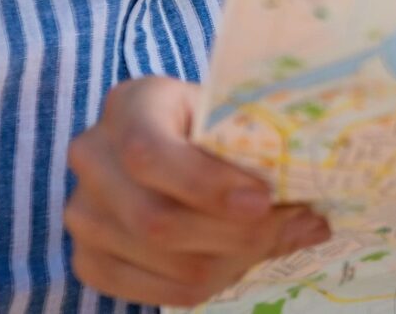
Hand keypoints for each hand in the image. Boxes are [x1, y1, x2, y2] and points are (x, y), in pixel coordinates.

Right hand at [65, 76, 328, 305]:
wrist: (174, 137)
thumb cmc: (216, 120)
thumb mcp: (236, 116)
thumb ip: (267, 155)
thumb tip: (314, 220)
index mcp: (130, 104)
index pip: (149, 154)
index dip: (206, 185)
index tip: (263, 199)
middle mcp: (92, 156)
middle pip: (156, 220)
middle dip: (235, 234)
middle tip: (293, 224)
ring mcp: (82, 212)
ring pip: (162, 261)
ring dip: (231, 261)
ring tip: (271, 240)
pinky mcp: (88, 258)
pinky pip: (152, 291)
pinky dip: (206, 284)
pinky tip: (237, 260)